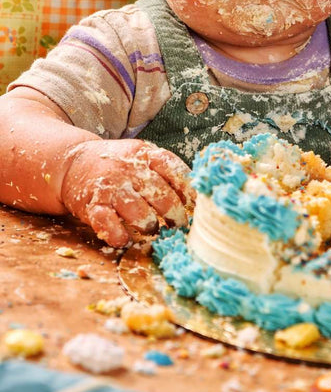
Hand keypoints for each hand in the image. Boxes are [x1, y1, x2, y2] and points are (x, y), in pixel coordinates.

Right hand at [61, 139, 194, 246]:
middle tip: (178, 224)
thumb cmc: (117, 164)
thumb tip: (193, 197)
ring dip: (151, 226)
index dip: (187, 187)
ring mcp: (111, 187)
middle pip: (161, 195)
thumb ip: (164, 171)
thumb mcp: (141, 157)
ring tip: (152, 228)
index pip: (173, 168)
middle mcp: (128, 168)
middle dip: (174, 214)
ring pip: (140, 214)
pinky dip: (120, 236)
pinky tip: (125, 238)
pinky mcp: (93, 205)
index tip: (195, 202)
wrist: (73, 163)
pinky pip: (110, 226)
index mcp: (144, 153)